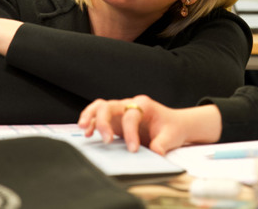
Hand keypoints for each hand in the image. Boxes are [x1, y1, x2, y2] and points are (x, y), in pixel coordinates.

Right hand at [78, 95, 221, 154]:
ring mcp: (120, 111)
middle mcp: (129, 104)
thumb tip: (154, 153)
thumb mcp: (171, 136)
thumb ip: (162, 144)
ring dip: (90, 116)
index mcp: (144, 104)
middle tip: (107, 140)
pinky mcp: (115, 121)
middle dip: (104, 121)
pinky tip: (87, 133)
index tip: (133, 149)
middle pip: (110, 106)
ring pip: (100, 107)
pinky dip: (91, 123)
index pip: (131, 116)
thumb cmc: (172, 128)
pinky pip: (98, 117)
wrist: (173, 125)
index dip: (130, 133)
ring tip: (84, 128)